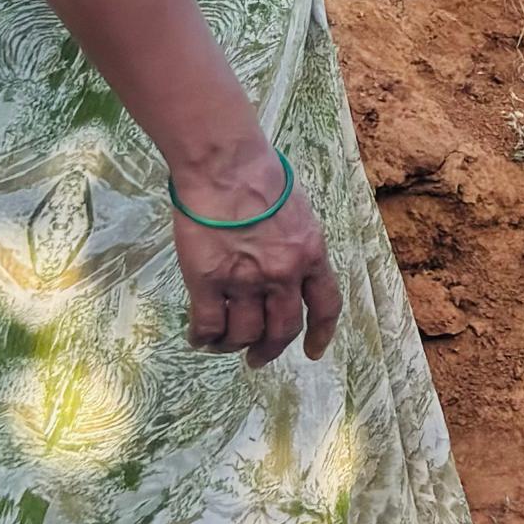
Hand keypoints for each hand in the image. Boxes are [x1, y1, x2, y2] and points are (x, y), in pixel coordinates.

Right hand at [170, 149, 342, 363]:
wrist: (226, 166)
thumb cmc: (259, 176)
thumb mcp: (298, 212)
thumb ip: (296, 245)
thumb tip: (288, 268)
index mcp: (311, 254)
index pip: (325, 305)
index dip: (320, 334)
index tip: (312, 351)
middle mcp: (283, 274)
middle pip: (283, 329)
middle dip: (270, 349)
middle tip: (257, 358)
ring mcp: (246, 280)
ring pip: (244, 334)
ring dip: (234, 345)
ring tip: (223, 343)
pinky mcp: (210, 281)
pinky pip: (209, 325)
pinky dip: (204, 338)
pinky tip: (199, 338)